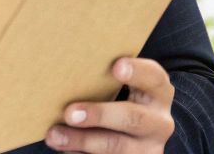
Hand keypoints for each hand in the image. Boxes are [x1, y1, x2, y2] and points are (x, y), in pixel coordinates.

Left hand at [45, 57, 175, 152]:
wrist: (135, 138)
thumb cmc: (120, 101)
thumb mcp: (124, 90)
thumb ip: (105, 80)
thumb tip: (65, 66)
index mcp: (158, 93)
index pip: (154, 78)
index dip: (137, 71)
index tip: (116, 67)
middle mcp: (158, 122)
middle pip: (133, 118)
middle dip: (100, 115)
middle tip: (70, 113)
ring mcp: (147, 149)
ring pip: (116, 147)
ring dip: (82, 141)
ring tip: (54, 136)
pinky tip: (64, 148)